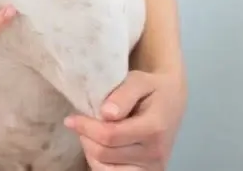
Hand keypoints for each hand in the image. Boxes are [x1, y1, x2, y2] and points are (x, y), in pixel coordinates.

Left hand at [65, 70, 186, 169]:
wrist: (171, 100)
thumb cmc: (151, 88)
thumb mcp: (138, 81)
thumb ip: (123, 95)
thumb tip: (106, 113)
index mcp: (154, 128)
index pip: (109, 135)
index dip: (85, 127)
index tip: (71, 119)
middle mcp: (155, 152)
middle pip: (104, 154)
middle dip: (86, 137)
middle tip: (82, 124)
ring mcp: (152, 166)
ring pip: (105, 169)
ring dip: (91, 152)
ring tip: (92, 135)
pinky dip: (100, 163)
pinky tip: (100, 146)